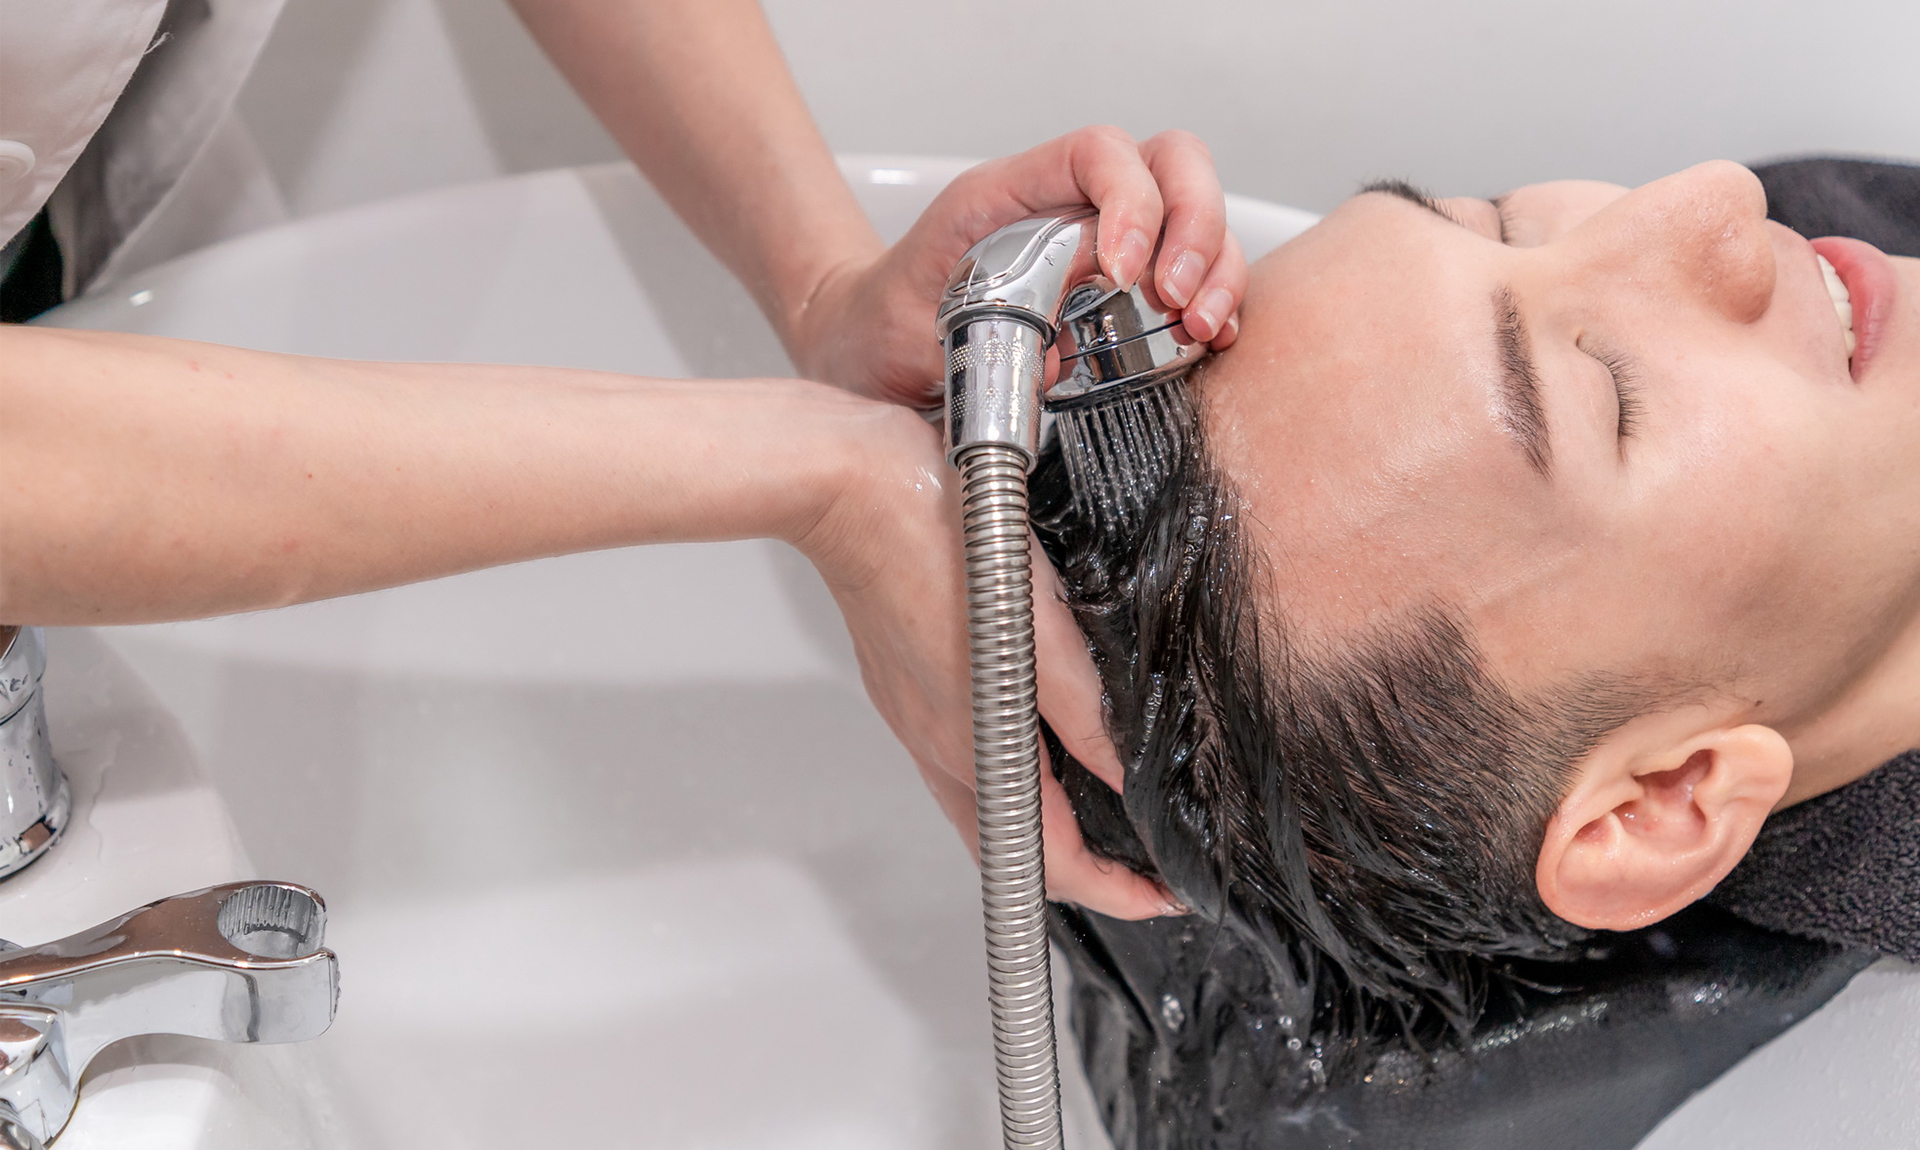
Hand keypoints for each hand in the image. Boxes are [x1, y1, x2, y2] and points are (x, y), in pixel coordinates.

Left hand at [788, 126, 1248, 407]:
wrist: (867, 350)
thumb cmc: (884, 327)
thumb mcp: (911, 329)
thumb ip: (977, 333)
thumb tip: (1056, 359)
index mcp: (1009, 194)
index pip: (1097, 153)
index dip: (1130, 201)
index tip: (1122, 271)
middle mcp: (1065, 205)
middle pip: (1169, 164)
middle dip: (1193, 225)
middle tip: (1177, 297)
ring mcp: (1102, 242)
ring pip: (1194, 214)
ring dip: (1215, 267)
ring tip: (1199, 326)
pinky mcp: (1124, 288)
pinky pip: (1193, 270)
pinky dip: (1216, 297)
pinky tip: (1206, 336)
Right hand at [796, 403, 1181, 918]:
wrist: (844, 483)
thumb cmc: (929, 535)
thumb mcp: (1036, 625)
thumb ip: (1084, 710)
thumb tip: (1129, 775)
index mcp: (972, 742)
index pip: (1052, 859)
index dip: (1117, 890)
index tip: (1163, 897)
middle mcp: (937, 744)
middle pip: (1012, 850)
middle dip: (1081, 874)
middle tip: (1141, 868)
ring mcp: (916, 715)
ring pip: (984, 807)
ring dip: (1045, 827)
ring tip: (1102, 814)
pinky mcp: (904, 682)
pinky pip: (961, 757)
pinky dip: (1009, 775)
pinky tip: (1036, 737)